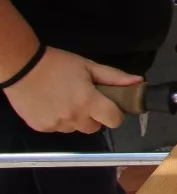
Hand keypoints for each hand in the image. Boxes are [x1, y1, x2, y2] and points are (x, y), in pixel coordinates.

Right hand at [4, 47, 139, 131]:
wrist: (23, 68)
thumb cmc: (59, 64)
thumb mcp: (89, 66)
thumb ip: (114, 77)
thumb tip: (138, 82)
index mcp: (88, 102)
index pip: (114, 121)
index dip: (115, 113)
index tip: (110, 104)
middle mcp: (73, 118)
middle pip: (95, 128)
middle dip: (95, 116)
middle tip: (87, 99)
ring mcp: (55, 125)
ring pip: (76, 129)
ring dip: (77, 119)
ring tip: (67, 100)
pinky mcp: (41, 128)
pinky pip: (59, 129)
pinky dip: (60, 120)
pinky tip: (53, 105)